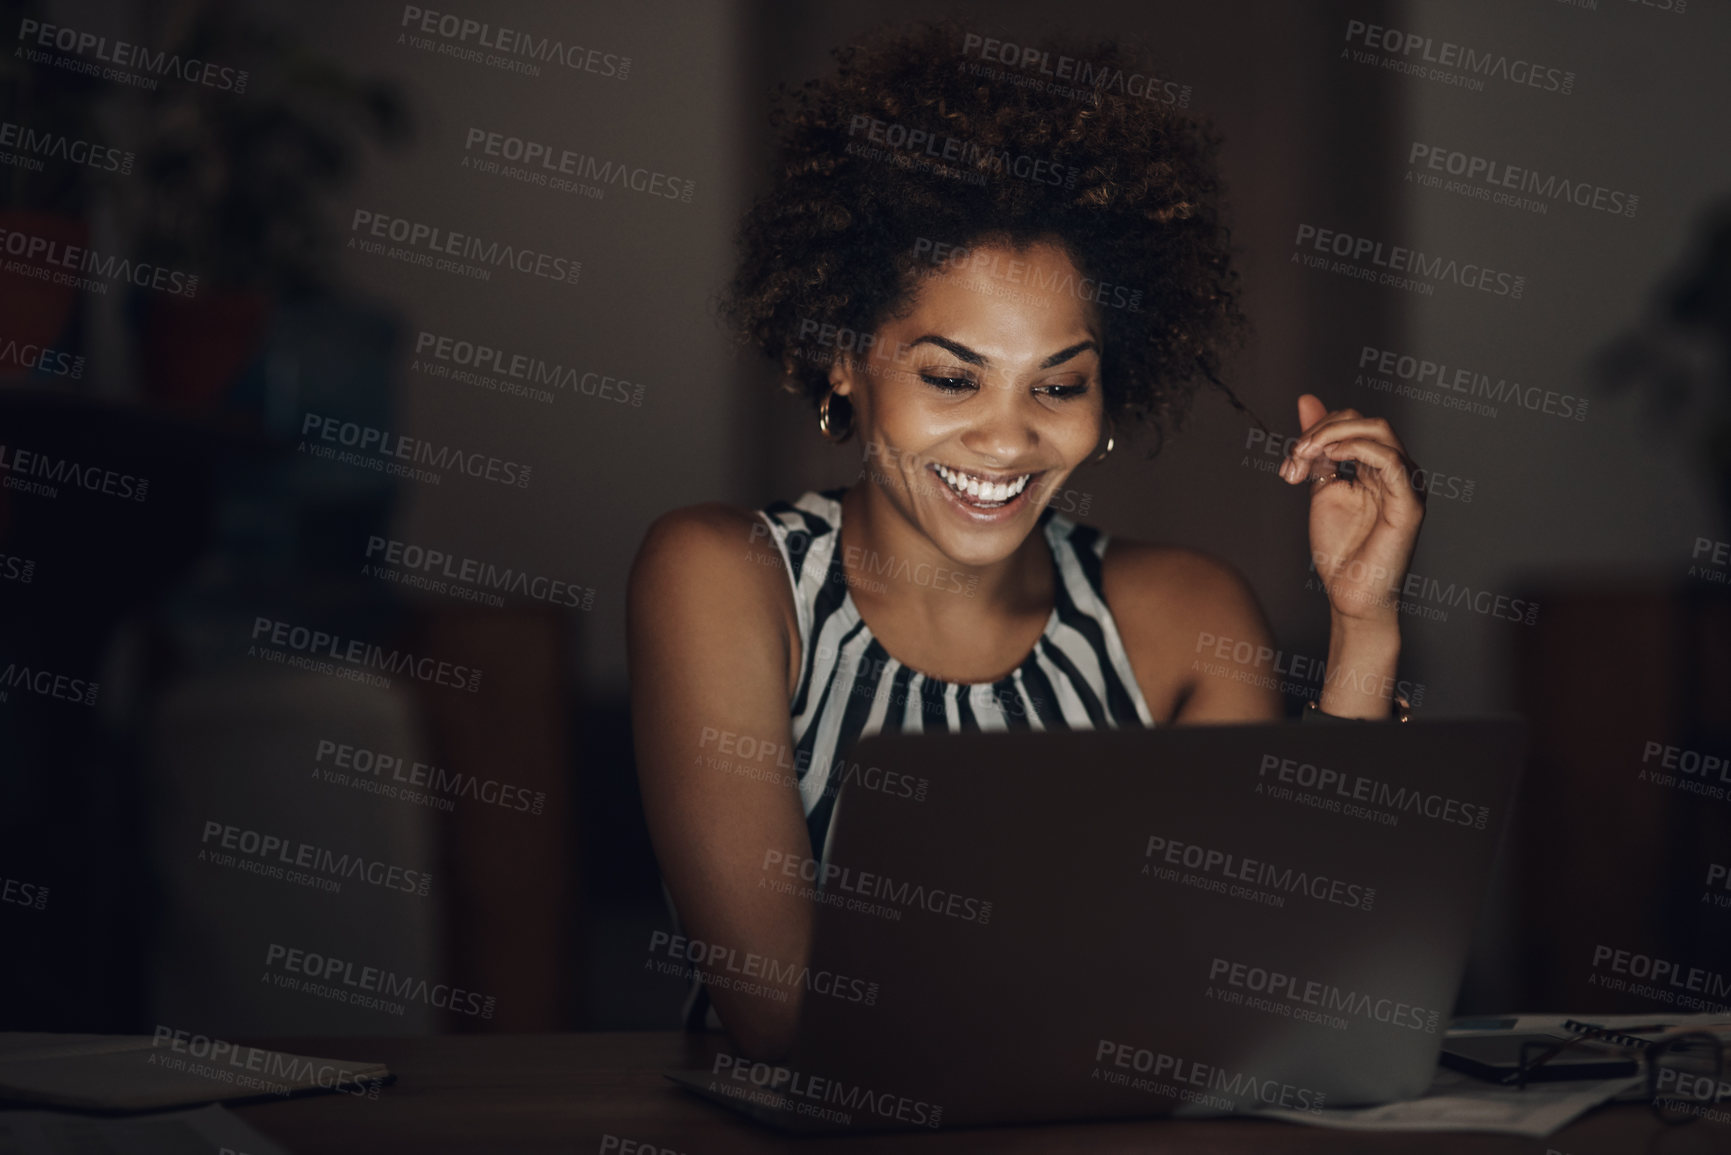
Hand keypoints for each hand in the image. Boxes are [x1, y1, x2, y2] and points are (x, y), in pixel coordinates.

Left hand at [1278, 394, 1424, 627]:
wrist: (1349, 593)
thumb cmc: (1341, 548)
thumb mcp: (1321, 486)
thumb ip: (1316, 447)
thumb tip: (1306, 399)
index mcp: (1380, 465)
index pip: (1353, 424)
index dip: (1317, 432)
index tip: (1289, 463)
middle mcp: (1399, 470)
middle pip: (1366, 422)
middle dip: (1322, 431)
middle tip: (1294, 456)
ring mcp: (1408, 485)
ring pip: (1379, 432)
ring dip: (1333, 437)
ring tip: (1304, 457)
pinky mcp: (1410, 503)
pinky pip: (1392, 460)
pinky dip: (1358, 450)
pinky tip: (1331, 459)